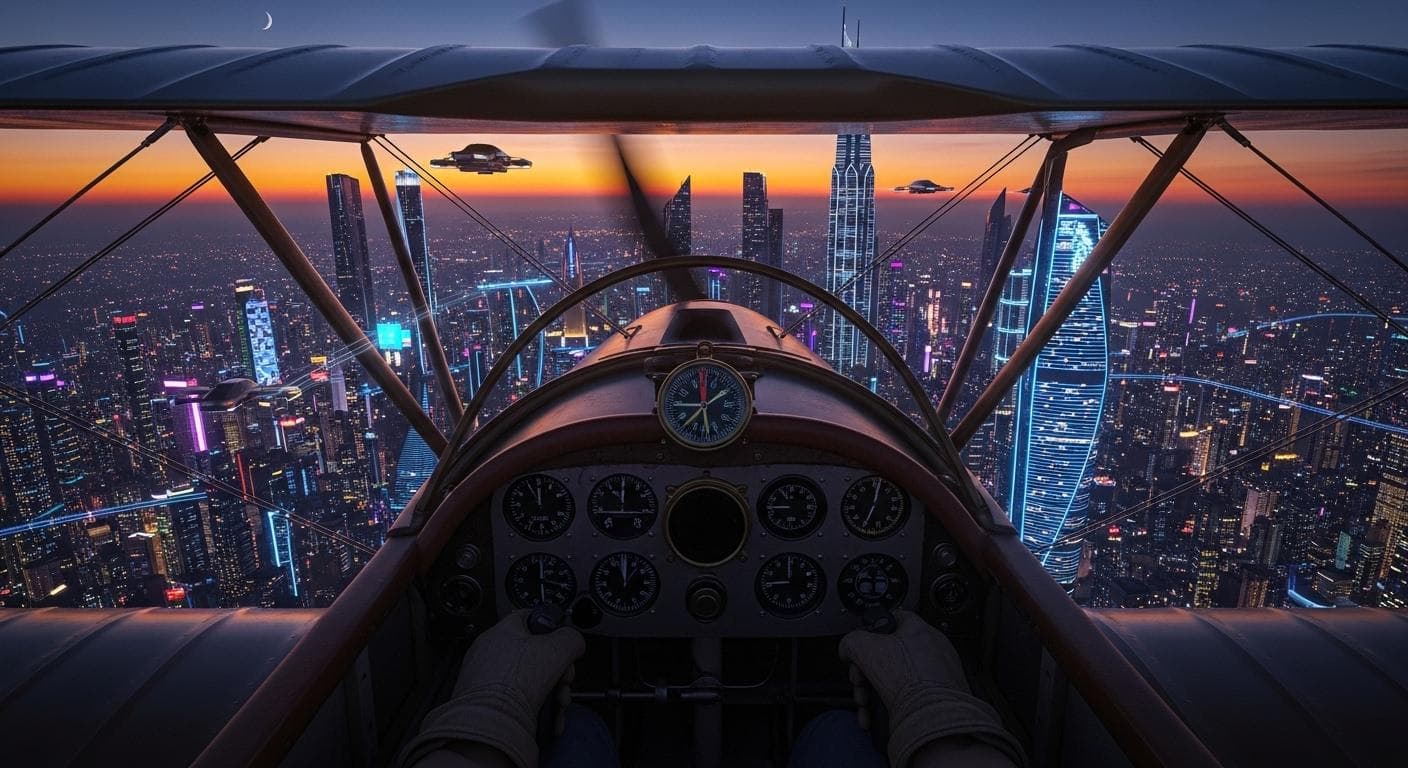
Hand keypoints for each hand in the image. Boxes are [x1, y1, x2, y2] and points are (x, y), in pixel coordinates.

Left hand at [401, 611, 584, 767]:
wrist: (492, 725)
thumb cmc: (514, 685)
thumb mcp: (558, 649)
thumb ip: (571, 638)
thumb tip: (575, 642)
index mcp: (500, 632)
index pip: (530, 617)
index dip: (552, 630)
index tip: (563, 645)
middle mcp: (489, 654)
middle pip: (534, 655)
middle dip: (556, 670)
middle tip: (564, 681)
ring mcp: (486, 681)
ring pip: (528, 681)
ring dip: (551, 693)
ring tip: (558, 705)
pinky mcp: (486, 704)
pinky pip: (517, 701)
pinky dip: (536, 709)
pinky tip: (548, 718)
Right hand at [839, 611, 1023, 767]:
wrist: (932, 719)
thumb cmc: (909, 682)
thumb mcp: (864, 648)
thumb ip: (851, 641)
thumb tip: (847, 647)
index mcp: (920, 630)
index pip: (891, 619)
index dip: (869, 634)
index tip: (860, 650)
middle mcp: (933, 650)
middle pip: (888, 655)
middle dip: (867, 672)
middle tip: (860, 682)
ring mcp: (938, 676)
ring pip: (895, 680)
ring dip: (873, 693)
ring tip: (866, 705)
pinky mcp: (939, 700)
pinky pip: (908, 698)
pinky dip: (889, 707)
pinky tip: (876, 716)